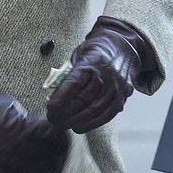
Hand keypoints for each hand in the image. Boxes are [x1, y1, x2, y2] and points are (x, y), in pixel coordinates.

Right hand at [0, 81, 67, 172]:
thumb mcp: (10, 103)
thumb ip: (25, 118)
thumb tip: (35, 127)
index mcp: (22, 128)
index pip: (50, 136)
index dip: (58, 135)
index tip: (60, 135)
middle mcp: (16, 146)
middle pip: (45, 154)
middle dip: (54, 152)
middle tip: (58, 150)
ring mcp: (4, 160)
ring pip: (34, 170)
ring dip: (45, 167)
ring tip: (49, 165)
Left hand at [46, 16, 154, 133]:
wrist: (123, 46)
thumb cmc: (96, 50)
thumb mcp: (79, 54)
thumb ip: (70, 72)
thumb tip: (54, 94)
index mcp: (91, 62)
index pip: (74, 83)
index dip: (60, 99)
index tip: (50, 108)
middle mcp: (106, 75)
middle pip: (84, 99)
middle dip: (66, 113)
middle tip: (54, 119)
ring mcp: (116, 86)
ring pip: (96, 109)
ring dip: (79, 121)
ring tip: (66, 125)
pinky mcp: (123, 95)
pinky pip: (108, 114)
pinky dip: (94, 123)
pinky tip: (82, 126)